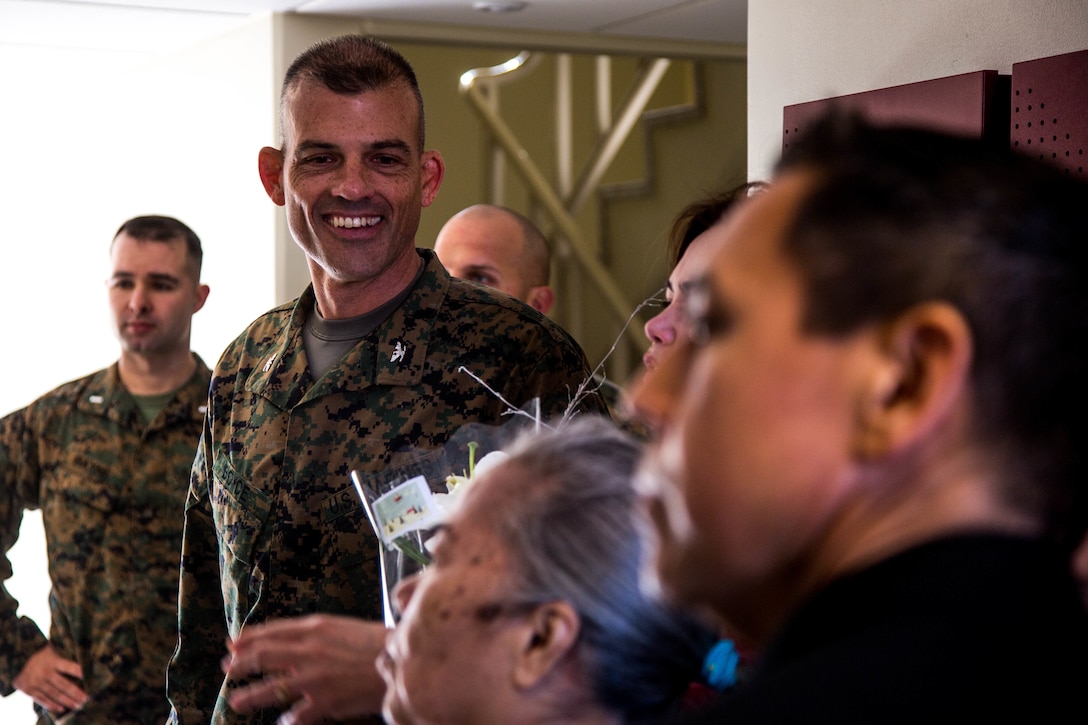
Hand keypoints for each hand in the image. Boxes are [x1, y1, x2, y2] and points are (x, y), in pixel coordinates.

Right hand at [13, 645, 86, 714]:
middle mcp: (45, 672)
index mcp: (53, 660)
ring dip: (67, 701)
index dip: (80, 673)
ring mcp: (36, 682)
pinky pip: (42, 699)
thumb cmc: (42, 653)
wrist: (17, 659)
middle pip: (63, 685)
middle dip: (76, 693)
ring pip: (54, 694)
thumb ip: (66, 654)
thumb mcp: (53, 649)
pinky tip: (62, 709)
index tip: (91, 680)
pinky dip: (52, 705)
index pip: (69, 667)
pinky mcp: (29, 690)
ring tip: (78, 706)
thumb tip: (85, 657)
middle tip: (86, 699)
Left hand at [223, 614, 387, 724]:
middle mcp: (308, 651)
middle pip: (263, 657)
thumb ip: (315, 635)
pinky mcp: (324, 701)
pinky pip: (296, 716)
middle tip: (228, 669)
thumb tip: (291, 641)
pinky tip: (282, 723)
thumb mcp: (342, 628)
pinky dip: (286, 721)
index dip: (248, 638)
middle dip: (241, 664)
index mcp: (315, 628)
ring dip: (248, 696)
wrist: (399, 659)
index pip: (272, 632)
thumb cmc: (376, 642)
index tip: (233, 644)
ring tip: (235, 701)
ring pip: (270, 688)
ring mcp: (314, 678)